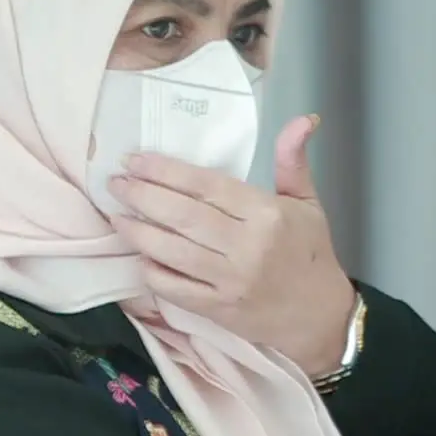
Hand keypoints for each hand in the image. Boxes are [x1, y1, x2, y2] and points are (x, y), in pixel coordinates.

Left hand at [108, 115, 354, 376]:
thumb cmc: (311, 254)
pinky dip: (152, 272)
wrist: (320, 317)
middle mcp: (246, 247)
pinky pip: (175, 289)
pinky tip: (138, 255)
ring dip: (139, 232)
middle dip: (143, 196)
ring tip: (115, 214)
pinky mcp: (218, 310)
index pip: (208, 186)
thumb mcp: (308, 203)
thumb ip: (292, 160)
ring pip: (173, 252)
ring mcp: (229, 281)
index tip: (136, 159)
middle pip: (184, 216)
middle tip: (115, 182)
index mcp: (267, 215)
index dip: (167, 171)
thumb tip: (304, 118)